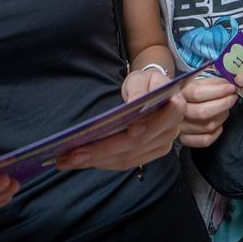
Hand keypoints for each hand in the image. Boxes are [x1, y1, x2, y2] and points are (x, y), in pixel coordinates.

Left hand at [56, 69, 185, 171]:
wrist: (153, 93)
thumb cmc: (146, 83)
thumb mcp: (144, 78)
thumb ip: (140, 88)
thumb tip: (135, 102)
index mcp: (175, 108)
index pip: (159, 122)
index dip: (143, 128)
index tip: (127, 129)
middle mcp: (170, 131)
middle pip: (135, 145)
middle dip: (102, 150)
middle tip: (71, 155)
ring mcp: (160, 147)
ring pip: (127, 159)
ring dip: (96, 161)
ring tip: (67, 161)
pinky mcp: (148, 155)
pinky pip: (124, 163)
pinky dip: (101, 163)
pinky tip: (81, 161)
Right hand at [179, 77, 237, 147]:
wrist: (181, 105)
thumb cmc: (195, 92)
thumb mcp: (202, 82)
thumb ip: (215, 83)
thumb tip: (230, 85)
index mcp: (180, 93)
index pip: (197, 93)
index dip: (218, 91)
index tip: (231, 88)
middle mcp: (177, 111)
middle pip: (202, 112)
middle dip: (223, 104)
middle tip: (232, 98)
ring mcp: (180, 127)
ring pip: (207, 126)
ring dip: (222, 117)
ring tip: (225, 109)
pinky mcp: (185, 139)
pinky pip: (205, 140)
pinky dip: (216, 132)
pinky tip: (218, 124)